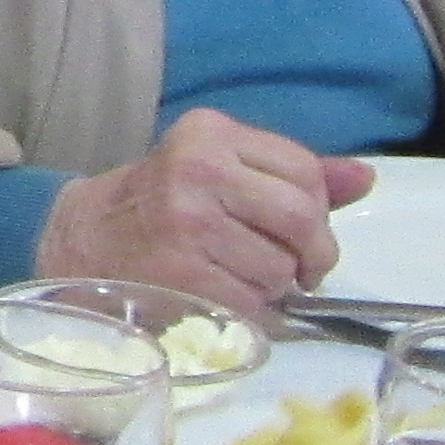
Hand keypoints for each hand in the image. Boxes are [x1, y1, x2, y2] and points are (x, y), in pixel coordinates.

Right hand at [31, 109, 370, 314]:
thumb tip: (364, 178)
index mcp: (210, 134)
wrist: (80, 242)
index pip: (304, 172)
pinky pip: (253, 303)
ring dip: (275, 285)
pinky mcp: (179, 275)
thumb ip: (291, 173)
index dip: (318, 212)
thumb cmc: (160, 206)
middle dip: (312, 253)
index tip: (300, 233)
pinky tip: (226, 298)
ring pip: (280, 268)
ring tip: (242, 278)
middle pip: (301, 217)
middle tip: (298, 270)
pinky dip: (252, 311)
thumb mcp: (218, 170)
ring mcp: (186, 223)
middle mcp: (197, 170)